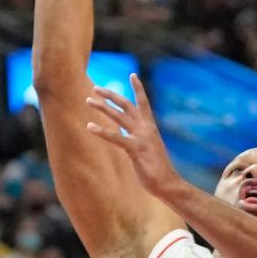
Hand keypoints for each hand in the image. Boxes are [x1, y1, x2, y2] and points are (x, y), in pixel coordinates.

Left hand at [86, 74, 177, 198]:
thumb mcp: (149, 148)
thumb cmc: (157, 168)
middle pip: (126, 105)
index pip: (143, 103)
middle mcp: (146, 128)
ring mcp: (141, 138)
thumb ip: (139, 138)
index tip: (132, 74)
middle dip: (111, 95)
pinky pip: (116, 138)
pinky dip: (102, 131)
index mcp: (150, 127)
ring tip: (88, 100)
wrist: (168, 182)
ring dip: (102, 107)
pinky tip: (90, 126)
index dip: (138, 88)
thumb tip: (129, 134)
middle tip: (96, 87)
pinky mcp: (136, 149)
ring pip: (119, 117)